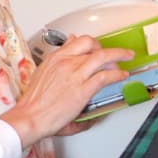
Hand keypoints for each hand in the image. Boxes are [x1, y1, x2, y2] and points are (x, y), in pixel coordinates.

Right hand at [1, 36, 134, 143]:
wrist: (30, 116)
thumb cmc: (34, 101)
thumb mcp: (43, 73)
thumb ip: (58, 60)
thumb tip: (69, 51)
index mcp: (55, 58)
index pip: (78, 41)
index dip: (92, 44)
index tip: (98, 48)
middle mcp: (65, 62)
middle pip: (92, 44)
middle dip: (105, 47)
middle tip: (115, 54)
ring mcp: (75, 74)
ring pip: (103, 56)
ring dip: (119, 55)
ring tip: (127, 57)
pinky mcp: (83, 89)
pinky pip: (106, 76)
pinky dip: (118, 74)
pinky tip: (122, 75)